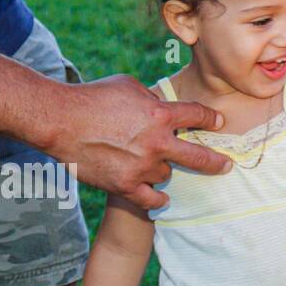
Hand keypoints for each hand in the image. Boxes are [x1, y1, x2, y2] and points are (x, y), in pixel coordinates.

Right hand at [44, 76, 231, 210]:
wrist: (58, 121)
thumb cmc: (93, 97)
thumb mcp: (130, 86)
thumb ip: (152, 99)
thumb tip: (162, 105)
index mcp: (161, 114)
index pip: (198, 117)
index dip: (210, 119)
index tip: (218, 123)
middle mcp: (156, 142)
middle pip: (199, 156)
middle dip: (216, 161)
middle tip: (227, 165)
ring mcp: (141, 166)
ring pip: (167, 173)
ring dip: (163, 168)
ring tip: (154, 165)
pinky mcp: (123, 184)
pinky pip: (150, 198)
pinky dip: (157, 199)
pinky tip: (162, 198)